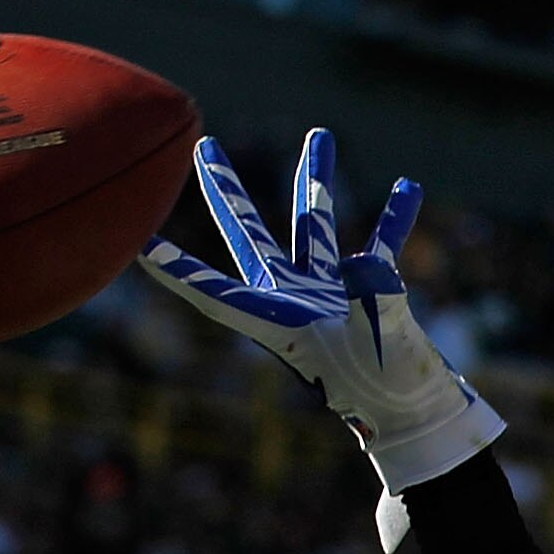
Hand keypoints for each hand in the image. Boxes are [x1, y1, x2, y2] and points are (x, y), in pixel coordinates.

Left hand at [137, 130, 504, 551]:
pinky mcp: (374, 293)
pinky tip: (407, 188)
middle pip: (250, 236)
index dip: (177, 270)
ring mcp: (332, 294)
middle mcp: (295, 301)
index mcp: (280, 322)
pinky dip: (395, 220)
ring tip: (321, 135)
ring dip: (318, 180)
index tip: (137, 242)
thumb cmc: (388, 393)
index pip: (216, 293)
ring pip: (314, 226)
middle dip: (227, 190)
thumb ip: (373, 302)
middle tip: (204, 146)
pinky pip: (383, 246)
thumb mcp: (376, 349)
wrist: (416, 417)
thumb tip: (369, 267)